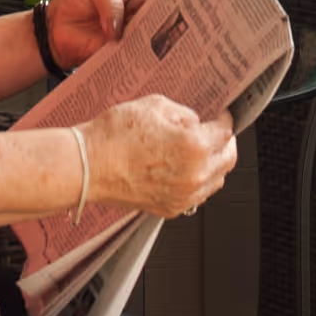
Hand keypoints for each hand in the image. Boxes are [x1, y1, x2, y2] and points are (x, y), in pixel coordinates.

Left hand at [44, 0, 166, 71]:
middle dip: (178, 18)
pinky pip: (139, 55)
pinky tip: (151, 58)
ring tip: (174, 42)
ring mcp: (135, 34)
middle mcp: (141, 12)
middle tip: (190, 23)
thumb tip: (119, 29)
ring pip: (155, 36)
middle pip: (166, 14)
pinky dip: (144, 58)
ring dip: (163, 39)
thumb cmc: (76, 0)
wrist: (55, 30)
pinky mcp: (125, 54)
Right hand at [86, 97, 235, 216]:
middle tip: (216, 133)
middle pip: (228, 160)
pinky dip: (197, 182)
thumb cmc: (114, 136)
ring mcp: (183, 196)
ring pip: (215, 181)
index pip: (226, 133)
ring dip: (214, 165)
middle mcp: (194, 175)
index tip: (222, 117)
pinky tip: (184, 169)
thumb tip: (195, 122)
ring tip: (200, 151)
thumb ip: (184, 114)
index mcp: (194, 146)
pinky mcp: (170, 208)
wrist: (88, 166)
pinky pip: (197, 196)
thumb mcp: (155, 106)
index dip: (225, 120)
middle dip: (225, 144)